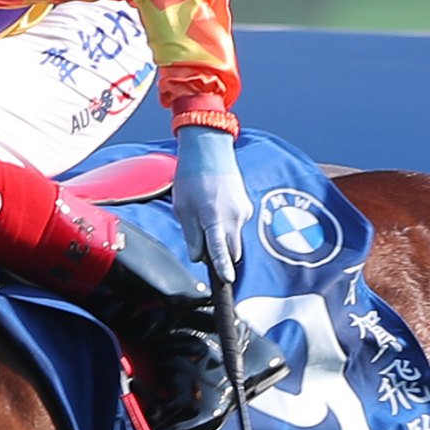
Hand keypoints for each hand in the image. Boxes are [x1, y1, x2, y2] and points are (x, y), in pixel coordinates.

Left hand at [172, 123, 248, 278]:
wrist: (210, 149)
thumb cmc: (191, 177)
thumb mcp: (182, 208)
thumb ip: (191, 235)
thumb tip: (198, 256)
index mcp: (214, 218)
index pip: (220, 250)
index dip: (223, 267)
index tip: (228, 280)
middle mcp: (234, 217)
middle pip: (232, 251)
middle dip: (221, 254)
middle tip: (202, 241)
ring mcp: (244, 211)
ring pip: (234, 237)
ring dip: (222, 237)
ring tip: (206, 213)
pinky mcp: (247, 206)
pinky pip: (237, 224)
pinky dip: (227, 223)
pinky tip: (215, 205)